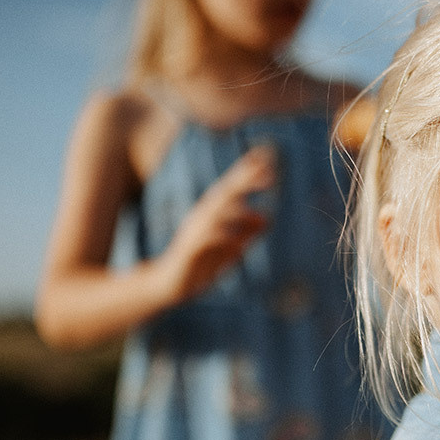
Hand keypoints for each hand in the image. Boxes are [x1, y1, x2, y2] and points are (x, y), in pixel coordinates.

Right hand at [159, 145, 275, 300]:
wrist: (171, 283)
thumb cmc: (201, 262)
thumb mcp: (230, 246)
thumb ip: (247, 232)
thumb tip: (267, 218)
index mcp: (212, 213)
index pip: (231, 187)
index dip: (246, 171)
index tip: (265, 155)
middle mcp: (201, 217)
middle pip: (223, 194)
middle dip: (244, 181)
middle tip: (268, 172)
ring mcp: (193, 233)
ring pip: (214, 214)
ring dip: (235, 207)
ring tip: (256, 204)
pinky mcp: (188, 251)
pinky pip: (205, 241)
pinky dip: (220, 237)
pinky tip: (236, 238)